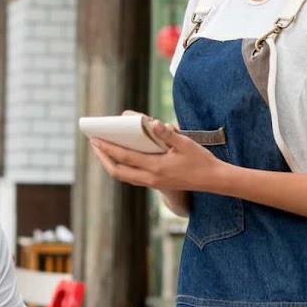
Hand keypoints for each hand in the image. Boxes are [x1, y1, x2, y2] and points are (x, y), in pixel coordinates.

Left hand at [90, 117, 225, 193]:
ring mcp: (153, 183)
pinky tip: (120, 156)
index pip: (125, 158)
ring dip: (111, 163)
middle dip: (103, 158)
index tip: (95, 139)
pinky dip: (122, 167)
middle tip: (93, 143)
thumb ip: (168, 134)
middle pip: (118, 171)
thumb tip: (154, 123)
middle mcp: (151, 178)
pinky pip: (132, 177)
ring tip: (102, 150)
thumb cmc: (200, 159)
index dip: (108, 148)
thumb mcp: (186, 143)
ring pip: (124, 176)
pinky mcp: (156, 184)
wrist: (213, 180)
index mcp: (156, 167)